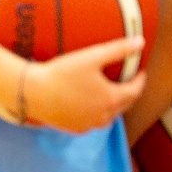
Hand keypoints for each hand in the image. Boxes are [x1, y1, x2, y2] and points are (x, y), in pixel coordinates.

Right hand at [19, 38, 145, 134]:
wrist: (31, 93)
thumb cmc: (62, 73)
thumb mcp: (93, 57)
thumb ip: (118, 49)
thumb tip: (140, 42)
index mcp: (111, 99)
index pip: (135, 91)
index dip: (140, 80)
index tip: (140, 71)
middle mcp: (103, 117)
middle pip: (125, 104)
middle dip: (130, 92)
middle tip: (129, 80)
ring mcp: (89, 125)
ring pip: (110, 116)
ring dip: (115, 104)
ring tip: (113, 91)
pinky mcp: (75, 130)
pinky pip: (94, 122)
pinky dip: (99, 113)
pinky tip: (93, 104)